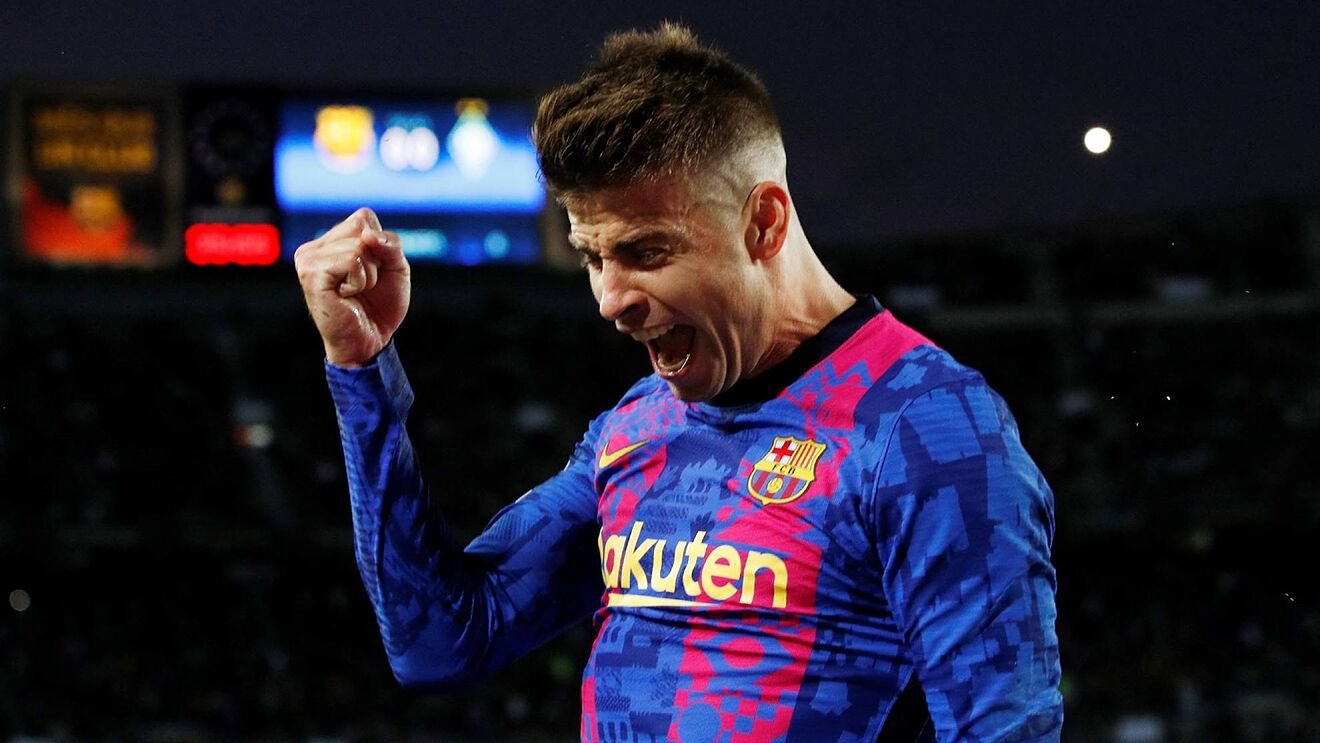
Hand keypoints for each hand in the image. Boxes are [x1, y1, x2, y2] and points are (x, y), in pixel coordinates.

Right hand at [294, 208, 410, 366]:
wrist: (370, 341)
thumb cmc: (379, 306)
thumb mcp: (396, 268)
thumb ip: (389, 244)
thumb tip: (367, 235)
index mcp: (330, 241)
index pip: (364, 217)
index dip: (380, 245)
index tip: (372, 271)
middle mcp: (314, 247)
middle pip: (362, 229)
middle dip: (376, 261)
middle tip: (363, 285)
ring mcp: (308, 260)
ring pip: (358, 246)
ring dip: (368, 275)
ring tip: (354, 292)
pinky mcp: (311, 275)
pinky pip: (351, 261)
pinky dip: (360, 281)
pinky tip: (347, 296)